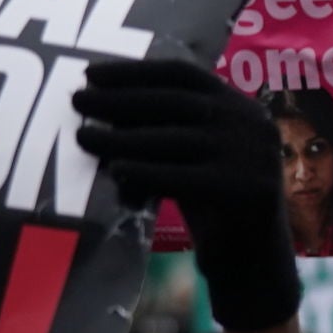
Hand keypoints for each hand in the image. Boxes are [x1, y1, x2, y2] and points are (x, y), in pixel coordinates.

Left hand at [71, 59, 297, 327]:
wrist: (255, 261)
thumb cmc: (214, 204)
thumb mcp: (194, 156)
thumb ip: (163, 130)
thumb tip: (98, 104)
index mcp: (241, 106)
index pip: (184, 74)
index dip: (133, 71)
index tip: (90, 74)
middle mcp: (252, 124)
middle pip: (175, 101)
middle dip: (120, 100)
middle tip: (77, 102)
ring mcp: (254, 157)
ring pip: (175, 138)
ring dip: (123, 137)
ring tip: (84, 138)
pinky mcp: (247, 191)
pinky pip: (183, 176)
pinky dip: (144, 171)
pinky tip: (115, 170)